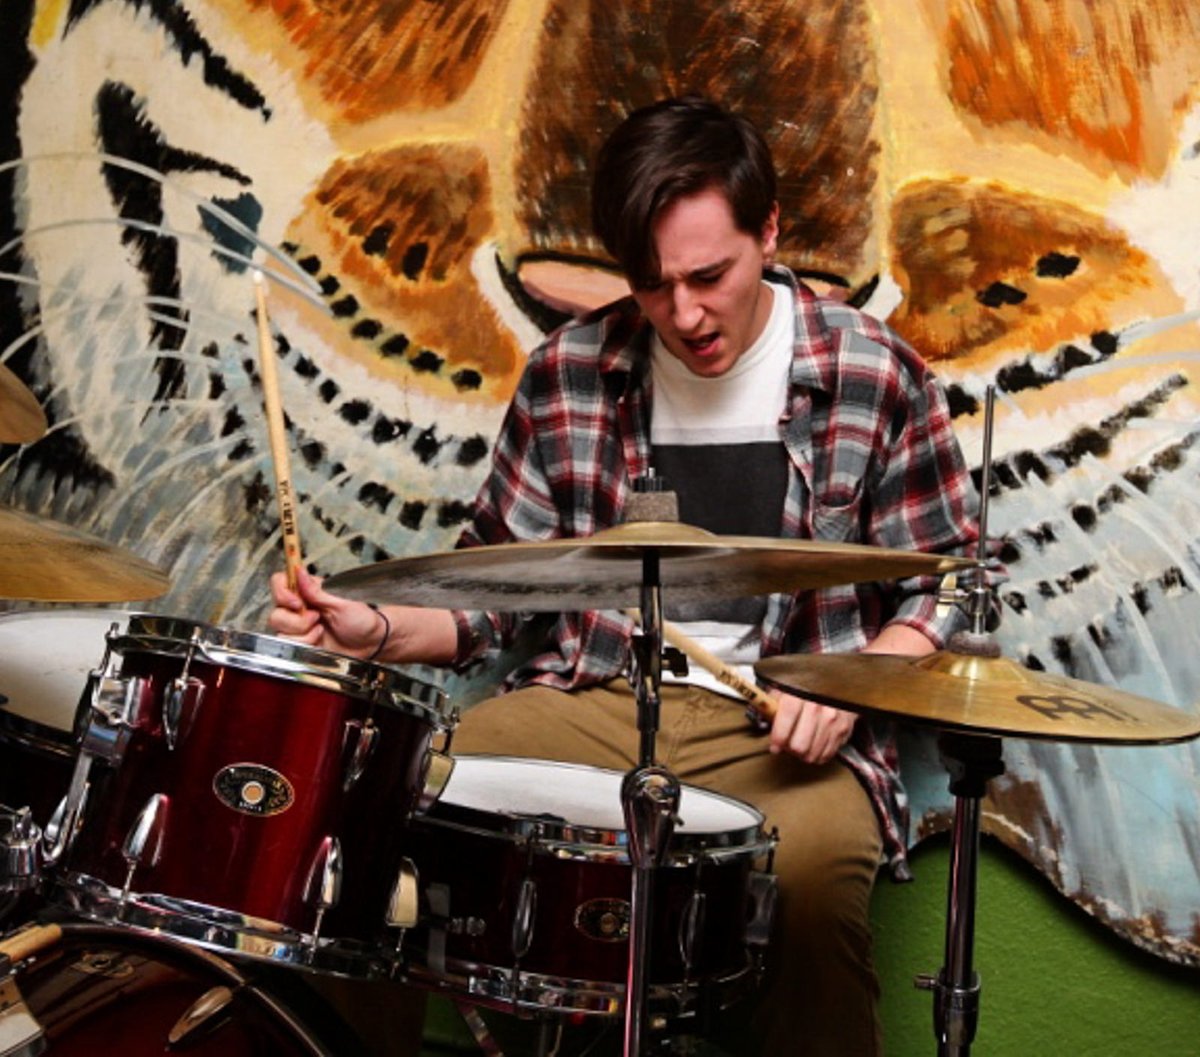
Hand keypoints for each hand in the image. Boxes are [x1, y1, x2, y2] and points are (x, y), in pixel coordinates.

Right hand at [268, 568, 384, 657]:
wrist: (370, 644)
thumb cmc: (362, 619)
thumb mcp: (341, 602)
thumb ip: (316, 590)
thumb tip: (299, 572)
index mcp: (308, 591)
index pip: (280, 583)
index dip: (282, 593)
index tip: (297, 603)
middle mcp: (299, 608)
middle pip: (276, 612)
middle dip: (298, 619)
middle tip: (317, 618)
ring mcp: (298, 627)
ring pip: (280, 631)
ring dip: (303, 633)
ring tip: (321, 630)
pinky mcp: (300, 644)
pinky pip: (289, 645)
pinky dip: (305, 644)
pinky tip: (318, 640)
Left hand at [767, 690, 857, 763]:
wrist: (838, 682)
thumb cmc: (807, 686)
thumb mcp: (785, 686)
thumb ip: (771, 701)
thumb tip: (761, 713)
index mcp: (799, 693)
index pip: (786, 721)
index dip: (778, 738)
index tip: (775, 746)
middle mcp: (818, 706)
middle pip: (799, 746)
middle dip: (790, 749)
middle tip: (788, 743)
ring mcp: (833, 719)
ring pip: (812, 754)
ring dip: (803, 753)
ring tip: (800, 743)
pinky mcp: (844, 729)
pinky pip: (827, 754)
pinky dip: (818, 754)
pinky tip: (814, 744)